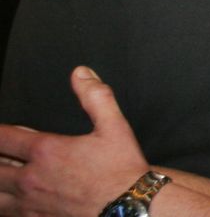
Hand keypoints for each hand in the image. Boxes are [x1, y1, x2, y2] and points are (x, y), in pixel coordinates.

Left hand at [0, 67, 148, 216]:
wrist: (129, 208)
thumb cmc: (121, 170)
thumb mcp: (114, 126)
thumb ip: (95, 97)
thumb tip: (81, 73)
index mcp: (47, 151)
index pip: (4, 138)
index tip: (0, 132)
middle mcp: (31, 179)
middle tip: (0, 153)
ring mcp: (31, 203)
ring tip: (2, 175)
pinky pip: (7, 214)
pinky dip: (4, 205)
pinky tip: (8, 200)